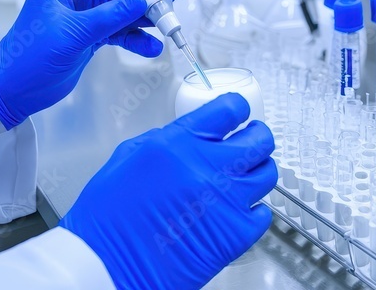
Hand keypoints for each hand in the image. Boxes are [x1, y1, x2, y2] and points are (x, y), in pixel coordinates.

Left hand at [0, 0, 177, 128]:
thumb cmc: (29, 55)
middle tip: (170, 2)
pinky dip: (136, 38)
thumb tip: (140, 2)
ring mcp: (86, 13)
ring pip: (125, 7)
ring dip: (146, 17)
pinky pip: (121, 30)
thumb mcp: (72, 32)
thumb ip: (109, 16)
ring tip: (167, 26)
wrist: (14, 89)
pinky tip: (151, 47)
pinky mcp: (92, 34)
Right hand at [60, 94, 276, 289]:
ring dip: (257, 172)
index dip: (236, 110)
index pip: (230, 110)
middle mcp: (207, 168)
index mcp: (179, 144)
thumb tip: (191, 135)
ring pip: (267, 173)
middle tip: (249, 141)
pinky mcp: (235, 234)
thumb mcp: (129, 157)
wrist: (108, 266)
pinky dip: (253, 210)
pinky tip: (237, 210)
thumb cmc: (108, 218)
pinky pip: (263, 214)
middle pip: (259, 140)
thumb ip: (167, 139)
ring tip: (243, 177)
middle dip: (256, 137)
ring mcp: (226, 201)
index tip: (237, 114)